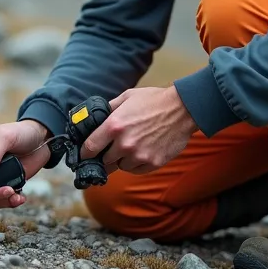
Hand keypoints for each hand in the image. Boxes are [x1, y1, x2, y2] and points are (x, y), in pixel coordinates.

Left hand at [82, 86, 197, 173]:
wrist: (183, 109)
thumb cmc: (154, 101)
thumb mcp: (126, 98)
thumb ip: (108, 109)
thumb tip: (94, 118)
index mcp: (114, 126)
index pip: (89, 148)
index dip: (85, 153)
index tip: (84, 155)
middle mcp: (124, 144)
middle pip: (104, 161)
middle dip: (105, 155)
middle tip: (111, 148)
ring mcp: (139, 156)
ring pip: (121, 167)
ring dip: (122, 160)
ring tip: (132, 146)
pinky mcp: (152, 163)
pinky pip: (136, 170)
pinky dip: (136, 164)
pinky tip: (142, 151)